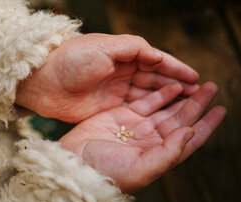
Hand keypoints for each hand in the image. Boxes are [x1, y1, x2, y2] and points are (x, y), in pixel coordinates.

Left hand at [15, 33, 199, 122]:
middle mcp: (123, 72)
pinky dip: (151, 111)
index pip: (157, 62)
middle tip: (199, 95)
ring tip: (188, 106)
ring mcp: (117, 91)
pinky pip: (136, 108)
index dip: (177, 70)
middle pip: (157, 79)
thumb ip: (134, 48)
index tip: (196, 78)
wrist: (41, 82)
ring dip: (168, 100)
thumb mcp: (104, 47)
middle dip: (178, 86)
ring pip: (149, 95)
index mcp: (124, 54)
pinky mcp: (109, 108)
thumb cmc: (70, 60)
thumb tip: (160, 57)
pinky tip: (164, 116)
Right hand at [59, 82, 225, 192]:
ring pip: (167, 109)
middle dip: (198, 104)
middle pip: (181, 119)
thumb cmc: (105, 172)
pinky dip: (161, 94)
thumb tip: (190, 133)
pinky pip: (147, 102)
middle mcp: (152, 141)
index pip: (190, 139)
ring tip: (198, 83)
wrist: (74, 163)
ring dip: (182, 96)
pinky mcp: (123, 115)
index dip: (207, 125)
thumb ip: (169, 154)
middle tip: (212, 87)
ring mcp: (138, 127)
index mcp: (159, 155)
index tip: (222, 110)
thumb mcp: (140, 169)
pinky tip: (173, 85)